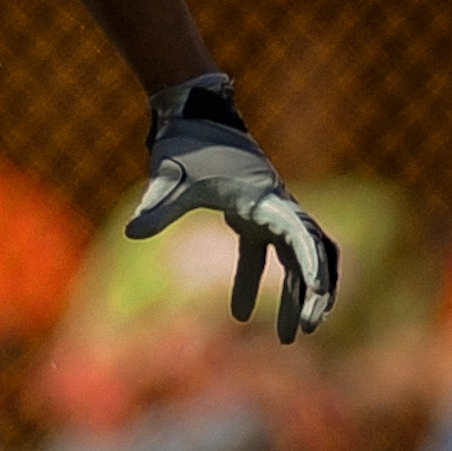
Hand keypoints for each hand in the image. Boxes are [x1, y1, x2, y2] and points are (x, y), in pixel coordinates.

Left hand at [127, 74, 339, 341]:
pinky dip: (254, 281)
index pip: (302, 235)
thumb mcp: (169, 177)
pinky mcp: (251, 213)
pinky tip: (237, 315)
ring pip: (295, 258)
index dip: (313, 265)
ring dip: (295, 294)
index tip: (319, 295)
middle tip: (305, 330)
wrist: (191, 113)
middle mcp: (277, 205)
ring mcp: (268, 210)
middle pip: (311, 253)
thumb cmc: (185, 143)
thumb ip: (157, 207)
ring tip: (288, 337)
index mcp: (266, 199)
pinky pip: (263, 254)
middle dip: (313, 292)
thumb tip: (131, 233)